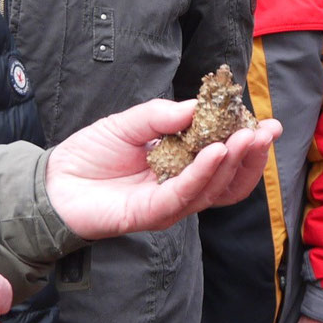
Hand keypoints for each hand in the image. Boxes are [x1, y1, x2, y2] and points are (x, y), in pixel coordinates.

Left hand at [44, 98, 281, 240]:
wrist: (54, 180)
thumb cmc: (92, 153)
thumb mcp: (130, 122)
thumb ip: (163, 114)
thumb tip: (198, 107)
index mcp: (183, 167)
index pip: (225, 160)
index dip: (248, 144)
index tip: (268, 124)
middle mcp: (182, 188)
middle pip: (229, 181)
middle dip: (251, 156)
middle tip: (266, 132)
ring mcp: (168, 204)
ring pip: (212, 190)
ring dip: (232, 162)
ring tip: (245, 138)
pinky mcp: (151, 215)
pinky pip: (183, 195)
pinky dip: (202, 174)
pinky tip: (215, 152)